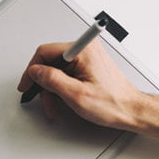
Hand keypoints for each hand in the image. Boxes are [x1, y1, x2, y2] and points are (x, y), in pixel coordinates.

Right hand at [16, 41, 144, 129]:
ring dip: (53, 89)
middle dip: (45, 84)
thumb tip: (36, 71)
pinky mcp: (89, 65)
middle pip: (51, 62)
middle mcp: (86, 49)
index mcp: (83, 50)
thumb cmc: (112, 103)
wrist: (131, 110)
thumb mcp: (75, 94)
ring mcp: (88, 57)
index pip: (45, 52)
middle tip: (43, 100)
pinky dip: (62, 87)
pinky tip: (63, 100)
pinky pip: (68, 73)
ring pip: (58, 70)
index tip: (27, 84)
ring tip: (55, 106)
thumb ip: (52, 79)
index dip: (32, 70)